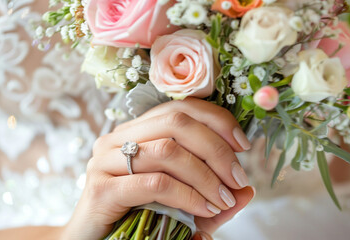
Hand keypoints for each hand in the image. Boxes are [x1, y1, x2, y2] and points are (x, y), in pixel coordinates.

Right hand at [61, 98, 254, 238]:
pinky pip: (155, 183)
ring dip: (205, 176)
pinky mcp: (102, 189)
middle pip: (176, 123)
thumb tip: (248, 191)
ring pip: (167, 150)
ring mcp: (105, 161)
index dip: (217, 120)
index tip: (243, 145)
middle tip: (237, 178)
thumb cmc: (139, 218)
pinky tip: (204, 210)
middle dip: (216, 149)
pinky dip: (187, 195)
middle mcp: (117, 138)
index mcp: (135, 132)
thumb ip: (213, 195)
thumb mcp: (184, 204)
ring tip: (223, 199)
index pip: (180, 108)